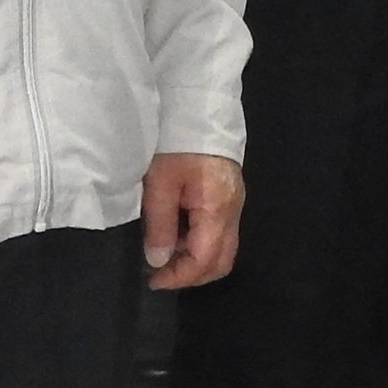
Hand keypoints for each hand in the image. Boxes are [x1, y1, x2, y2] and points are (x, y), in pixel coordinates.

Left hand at [142, 153, 244, 290]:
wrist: (199, 107)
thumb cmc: (176, 143)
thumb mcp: (160, 183)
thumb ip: (160, 224)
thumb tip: (158, 260)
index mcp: (218, 209)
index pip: (205, 260)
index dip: (179, 276)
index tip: (153, 279)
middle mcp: (233, 211)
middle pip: (222, 261)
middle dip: (192, 274)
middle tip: (162, 273)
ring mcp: (235, 203)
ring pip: (222, 249)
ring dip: (195, 259)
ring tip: (165, 251)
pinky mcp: (230, 195)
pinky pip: (220, 232)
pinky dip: (199, 242)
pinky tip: (177, 232)